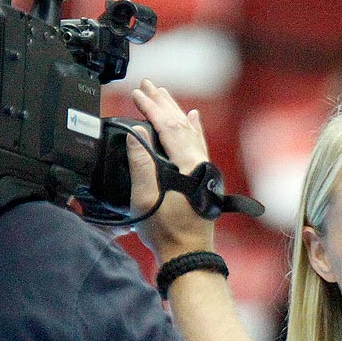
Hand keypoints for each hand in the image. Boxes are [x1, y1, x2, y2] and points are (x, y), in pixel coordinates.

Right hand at [127, 79, 214, 261]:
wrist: (188, 254)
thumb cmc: (166, 232)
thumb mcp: (146, 199)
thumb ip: (141, 164)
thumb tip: (138, 133)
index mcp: (187, 165)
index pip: (168, 126)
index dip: (152, 108)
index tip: (137, 93)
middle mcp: (200, 163)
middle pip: (182, 123)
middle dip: (163, 102)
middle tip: (148, 85)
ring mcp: (204, 170)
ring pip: (191, 131)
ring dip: (176, 111)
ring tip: (164, 94)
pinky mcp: (204, 178)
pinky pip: (199, 143)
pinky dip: (194, 127)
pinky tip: (194, 117)